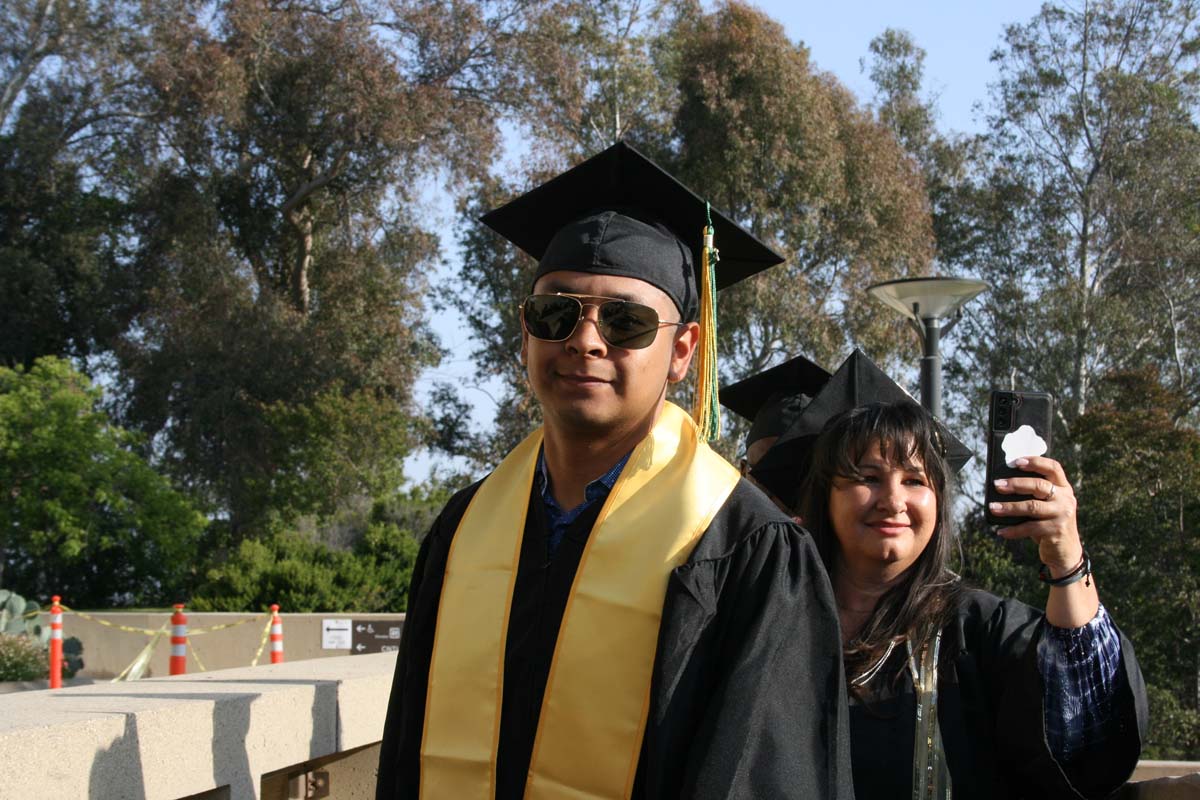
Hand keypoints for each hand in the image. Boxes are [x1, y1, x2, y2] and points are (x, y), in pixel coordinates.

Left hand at [989, 456, 1081, 575]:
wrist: (1065, 552)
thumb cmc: (1048, 523)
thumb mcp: (1046, 506)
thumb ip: (1034, 495)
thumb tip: (1002, 487)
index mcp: (1064, 488)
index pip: (1053, 468)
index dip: (1035, 462)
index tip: (1016, 461)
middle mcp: (1066, 499)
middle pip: (1039, 486)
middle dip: (1015, 484)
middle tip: (997, 485)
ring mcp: (1062, 515)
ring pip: (1032, 506)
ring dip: (1009, 507)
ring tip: (993, 508)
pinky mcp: (1056, 531)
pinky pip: (1030, 528)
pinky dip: (1013, 530)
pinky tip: (1001, 531)